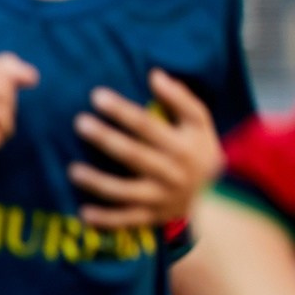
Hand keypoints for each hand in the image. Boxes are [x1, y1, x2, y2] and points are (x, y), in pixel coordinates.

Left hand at [69, 70, 220, 230]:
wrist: (221, 198)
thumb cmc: (200, 151)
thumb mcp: (199, 123)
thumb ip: (180, 98)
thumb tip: (155, 74)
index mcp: (182, 145)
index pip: (147, 125)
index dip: (121, 110)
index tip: (96, 96)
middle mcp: (171, 172)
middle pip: (133, 154)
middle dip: (105, 138)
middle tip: (79, 123)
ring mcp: (160, 198)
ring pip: (125, 191)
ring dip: (98, 182)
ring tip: (73, 170)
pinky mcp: (152, 217)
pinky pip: (126, 220)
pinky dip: (105, 220)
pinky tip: (83, 214)